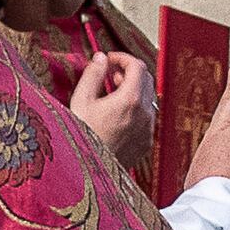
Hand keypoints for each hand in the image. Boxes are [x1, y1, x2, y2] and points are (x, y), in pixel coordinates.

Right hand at [68, 50, 155, 177]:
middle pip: (147, 79)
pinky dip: (136, 108)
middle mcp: (144, 114)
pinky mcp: (146, 142)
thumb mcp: (81, 100)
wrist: (86, 172)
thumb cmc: (80, 137)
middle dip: (129, 71)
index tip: (109, 60)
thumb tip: (101, 59)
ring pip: (148, 98)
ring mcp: (148, 130)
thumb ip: (93, 75)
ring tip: (112, 94)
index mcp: (130, 100)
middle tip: (110, 74)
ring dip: (133, 90)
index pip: (137, 66)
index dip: (123, 58)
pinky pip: (147, 117)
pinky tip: (117, 114)